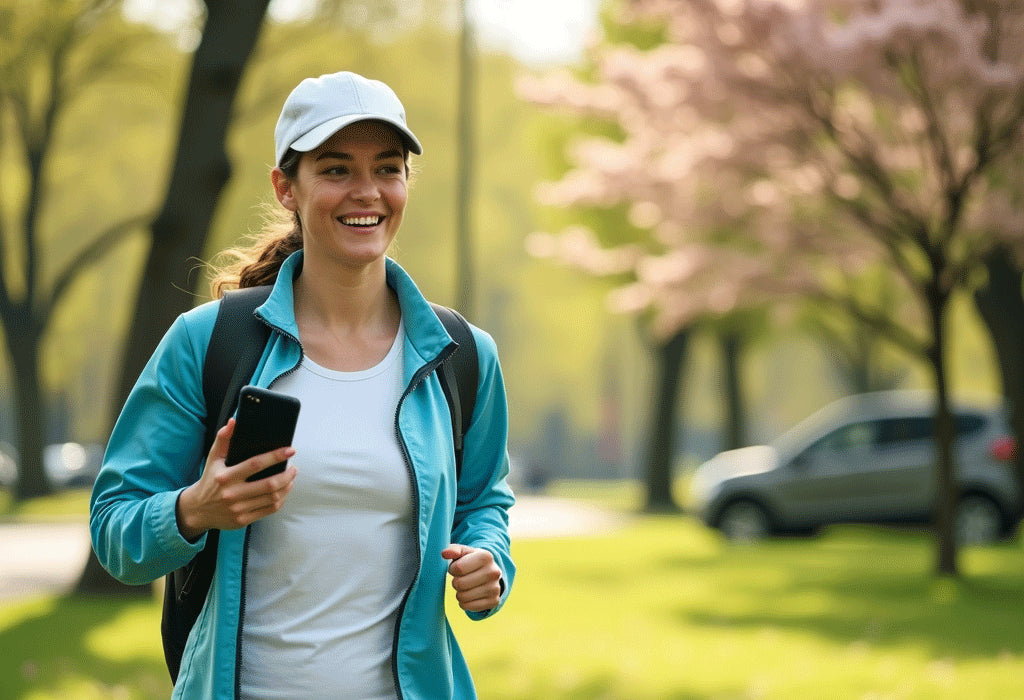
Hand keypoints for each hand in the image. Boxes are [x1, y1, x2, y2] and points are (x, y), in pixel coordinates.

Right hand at [175, 418, 296, 540]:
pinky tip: (283, 491)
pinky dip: (281, 500)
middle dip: (287, 475)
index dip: (275, 456)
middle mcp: (232, 494)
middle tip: (294, 468)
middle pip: (269, 484)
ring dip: (286, 487)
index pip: (256, 464)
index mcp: (226, 476)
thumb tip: (233, 422)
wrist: (197, 509)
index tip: (290, 450)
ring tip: (291, 478)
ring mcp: (238, 509)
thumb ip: (223, 439)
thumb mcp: (213, 458)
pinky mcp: (243, 520)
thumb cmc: (209, 480)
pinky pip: (269, 510)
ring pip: (272, 498)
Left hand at [441, 544, 501, 611]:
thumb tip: (444, 554)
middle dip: (455, 582)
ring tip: (465, 587)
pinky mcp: (494, 602)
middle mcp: (493, 572)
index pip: (458, 568)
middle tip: (461, 578)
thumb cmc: (471, 561)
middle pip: (460, 584)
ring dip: (459, 593)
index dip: (453, 569)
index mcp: (486, 556)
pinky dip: (464, 603)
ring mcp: (495, 588)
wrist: (490, 574)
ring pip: (463, 597)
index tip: (457, 568)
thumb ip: (453, 550)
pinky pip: (468, 607)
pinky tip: (469, 595)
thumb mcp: (464, 552)